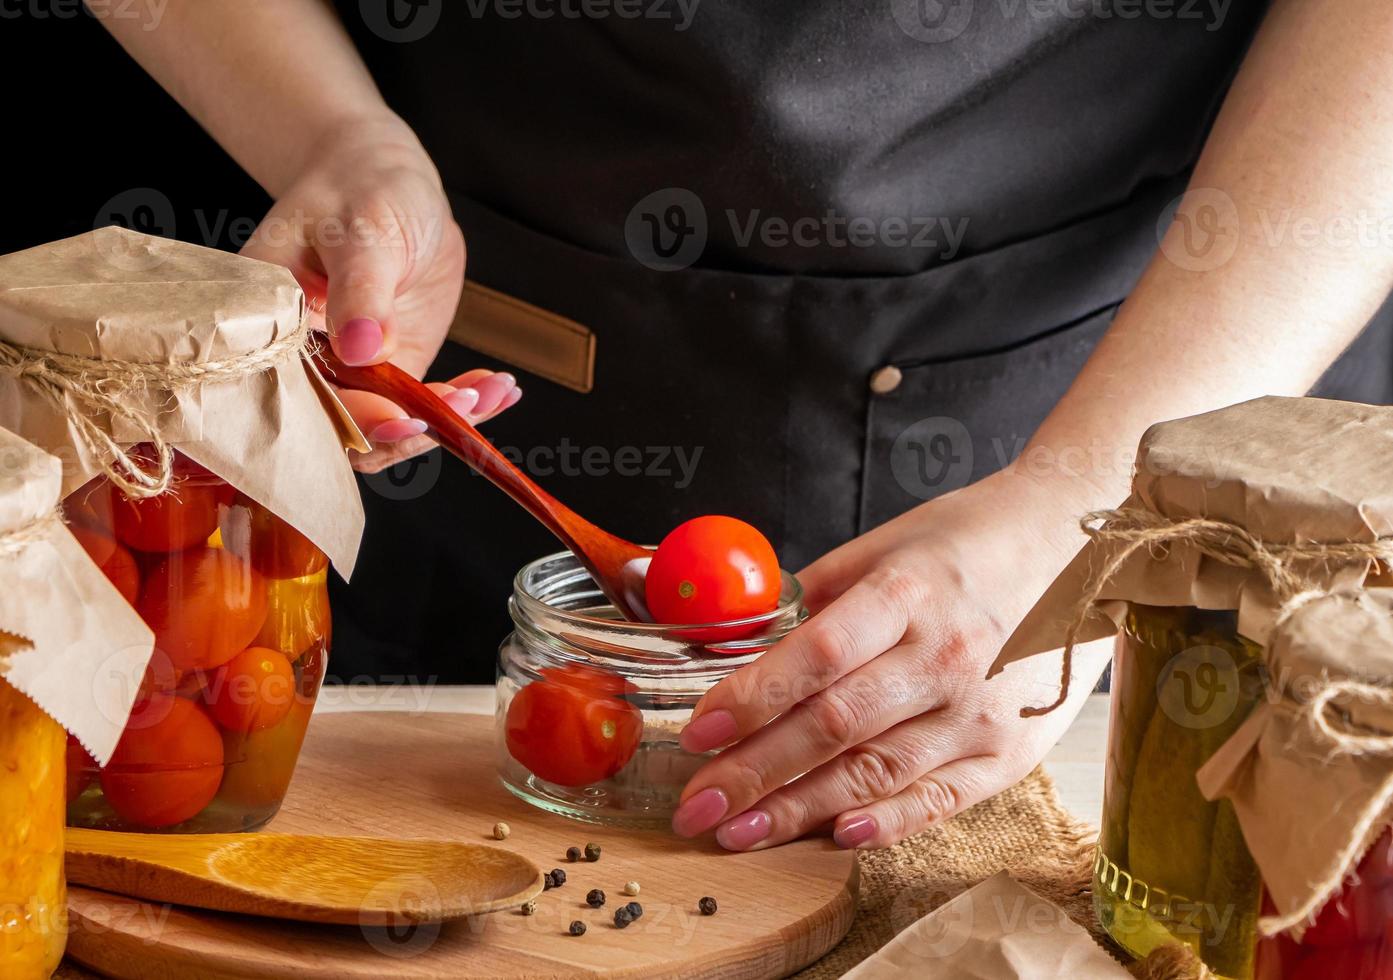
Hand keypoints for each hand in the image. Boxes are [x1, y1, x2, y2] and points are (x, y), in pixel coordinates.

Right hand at [241, 115, 520, 471]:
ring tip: (493, 392)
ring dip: (445, 420)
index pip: (305, 398)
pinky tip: (500, 388)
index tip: (406, 419)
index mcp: (275, 329)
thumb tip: (362, 349)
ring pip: (390, 426)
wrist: (386, 179)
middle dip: (409, 430)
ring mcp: (352, 370)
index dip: (354, 420)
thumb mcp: (362, 231)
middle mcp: (307, 361)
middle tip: (467, 405)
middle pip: (347, 430)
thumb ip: (362, 290)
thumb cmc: (359, 189)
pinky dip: (463, 404)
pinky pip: (421, 406)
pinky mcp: (392, 369)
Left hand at [670, 469, 1111, 850]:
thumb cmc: (970, 542)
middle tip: (696, 806)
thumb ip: (816, 600)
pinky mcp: (1011, 750)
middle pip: (835, 725)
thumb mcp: (885, 545)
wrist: (1080, 549)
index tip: (697, 732)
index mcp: (907, 594)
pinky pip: (940, 798)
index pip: (817, 655)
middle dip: (755, 772)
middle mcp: (946, 656)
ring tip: (739, 832)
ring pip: (877, 771)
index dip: (751, 698)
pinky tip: (835, 837)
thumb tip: (746, 650)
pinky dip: (887, 822)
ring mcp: (982, 710)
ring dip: (800, 808)